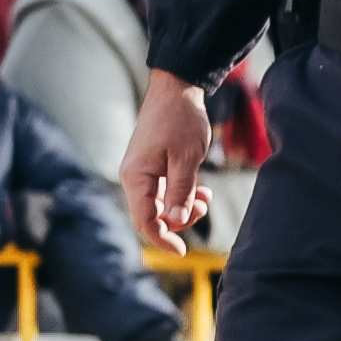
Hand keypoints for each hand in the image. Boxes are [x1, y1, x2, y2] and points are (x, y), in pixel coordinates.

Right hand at [118, 73, 218, 250]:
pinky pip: (164, 192)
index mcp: (137, 177)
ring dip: (183, 208)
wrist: (176, 89)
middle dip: (179, 220)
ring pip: (161, 206)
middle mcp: (134, 178)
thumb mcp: (186, 158)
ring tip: (205, 196)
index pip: (145, 220)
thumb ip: (182, 191)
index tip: (182, 251)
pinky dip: (182, 195)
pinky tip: (201, 191)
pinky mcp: (152, 167)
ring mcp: (142, 173)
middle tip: (203, 205)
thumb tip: (176, 221)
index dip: (163, 239)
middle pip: (153, 216)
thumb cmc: (180, 120)